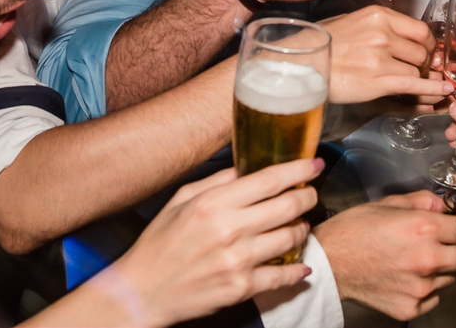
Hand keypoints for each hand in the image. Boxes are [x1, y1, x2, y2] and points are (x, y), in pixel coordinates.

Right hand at [105, 159, 321, 325]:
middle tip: (310, 194)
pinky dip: (298, 270)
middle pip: (289, 205)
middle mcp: (230, 229)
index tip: (314, 164)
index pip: (270, 179)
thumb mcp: (182, 200)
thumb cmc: (160, 244)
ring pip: (291, 238)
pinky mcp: (241, 288)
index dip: (299, 169)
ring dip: (302, 229)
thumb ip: (218, 181)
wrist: (142, 291)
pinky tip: (301, 265)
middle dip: (307, 196)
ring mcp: (238, 261)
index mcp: (214, 203)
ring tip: (299, 226)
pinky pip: (283, 276)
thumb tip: (248, 168)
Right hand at [314, 190, 455, 319]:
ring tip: (419, 259)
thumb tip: (445, 204)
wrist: (328, 262)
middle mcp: (426, 259)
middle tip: (442, 243)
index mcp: (424, 228)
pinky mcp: (411, 307)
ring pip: (451, 278)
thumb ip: (423, 201)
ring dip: (443, 268)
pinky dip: (428, 288)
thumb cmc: (354, 229)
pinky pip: (434, 297)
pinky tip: (409, 277)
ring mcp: (420, 287)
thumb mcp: (389, 203)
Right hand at [321, 6, 451, 103]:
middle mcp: (382, 33)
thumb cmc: (323, 44)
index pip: (420, 29)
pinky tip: (442, 91)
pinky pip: (413, 85)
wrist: (300, 64)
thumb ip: (379, 25)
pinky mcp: (377, 80)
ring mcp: (380, 57)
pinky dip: (431, 89)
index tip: (427, 52)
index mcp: (378, 15)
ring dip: (420, 78)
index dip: (428, 44)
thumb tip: (404, 36)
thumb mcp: (352, 20)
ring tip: (417, 83)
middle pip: (422, 50)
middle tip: (419, 71)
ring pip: (418, 69)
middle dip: (424, 63)